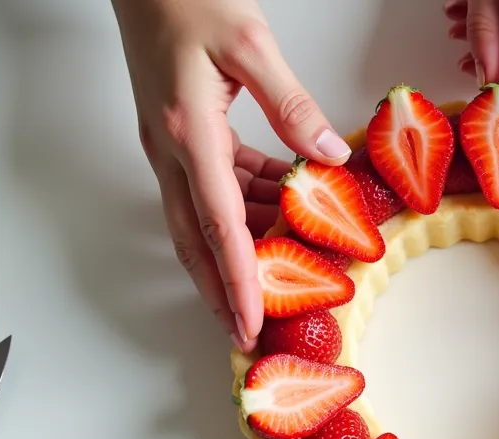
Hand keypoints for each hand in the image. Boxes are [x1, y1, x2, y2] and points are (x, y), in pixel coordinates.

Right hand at [111, 0, 353, 352]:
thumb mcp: (251, 45)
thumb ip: (292, 105)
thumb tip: (327, 157)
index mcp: (187, 134)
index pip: (219, 228)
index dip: (238, 283)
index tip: (250, 326)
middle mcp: (170, 149)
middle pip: (197, 241)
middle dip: (223, 292)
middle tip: (250, 333)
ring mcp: (170, 143)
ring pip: (206, 215)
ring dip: (242, 246)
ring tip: (285, 272)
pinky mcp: (180, 131)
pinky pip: (215, 183)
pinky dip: (247, 203)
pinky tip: (284, 204)